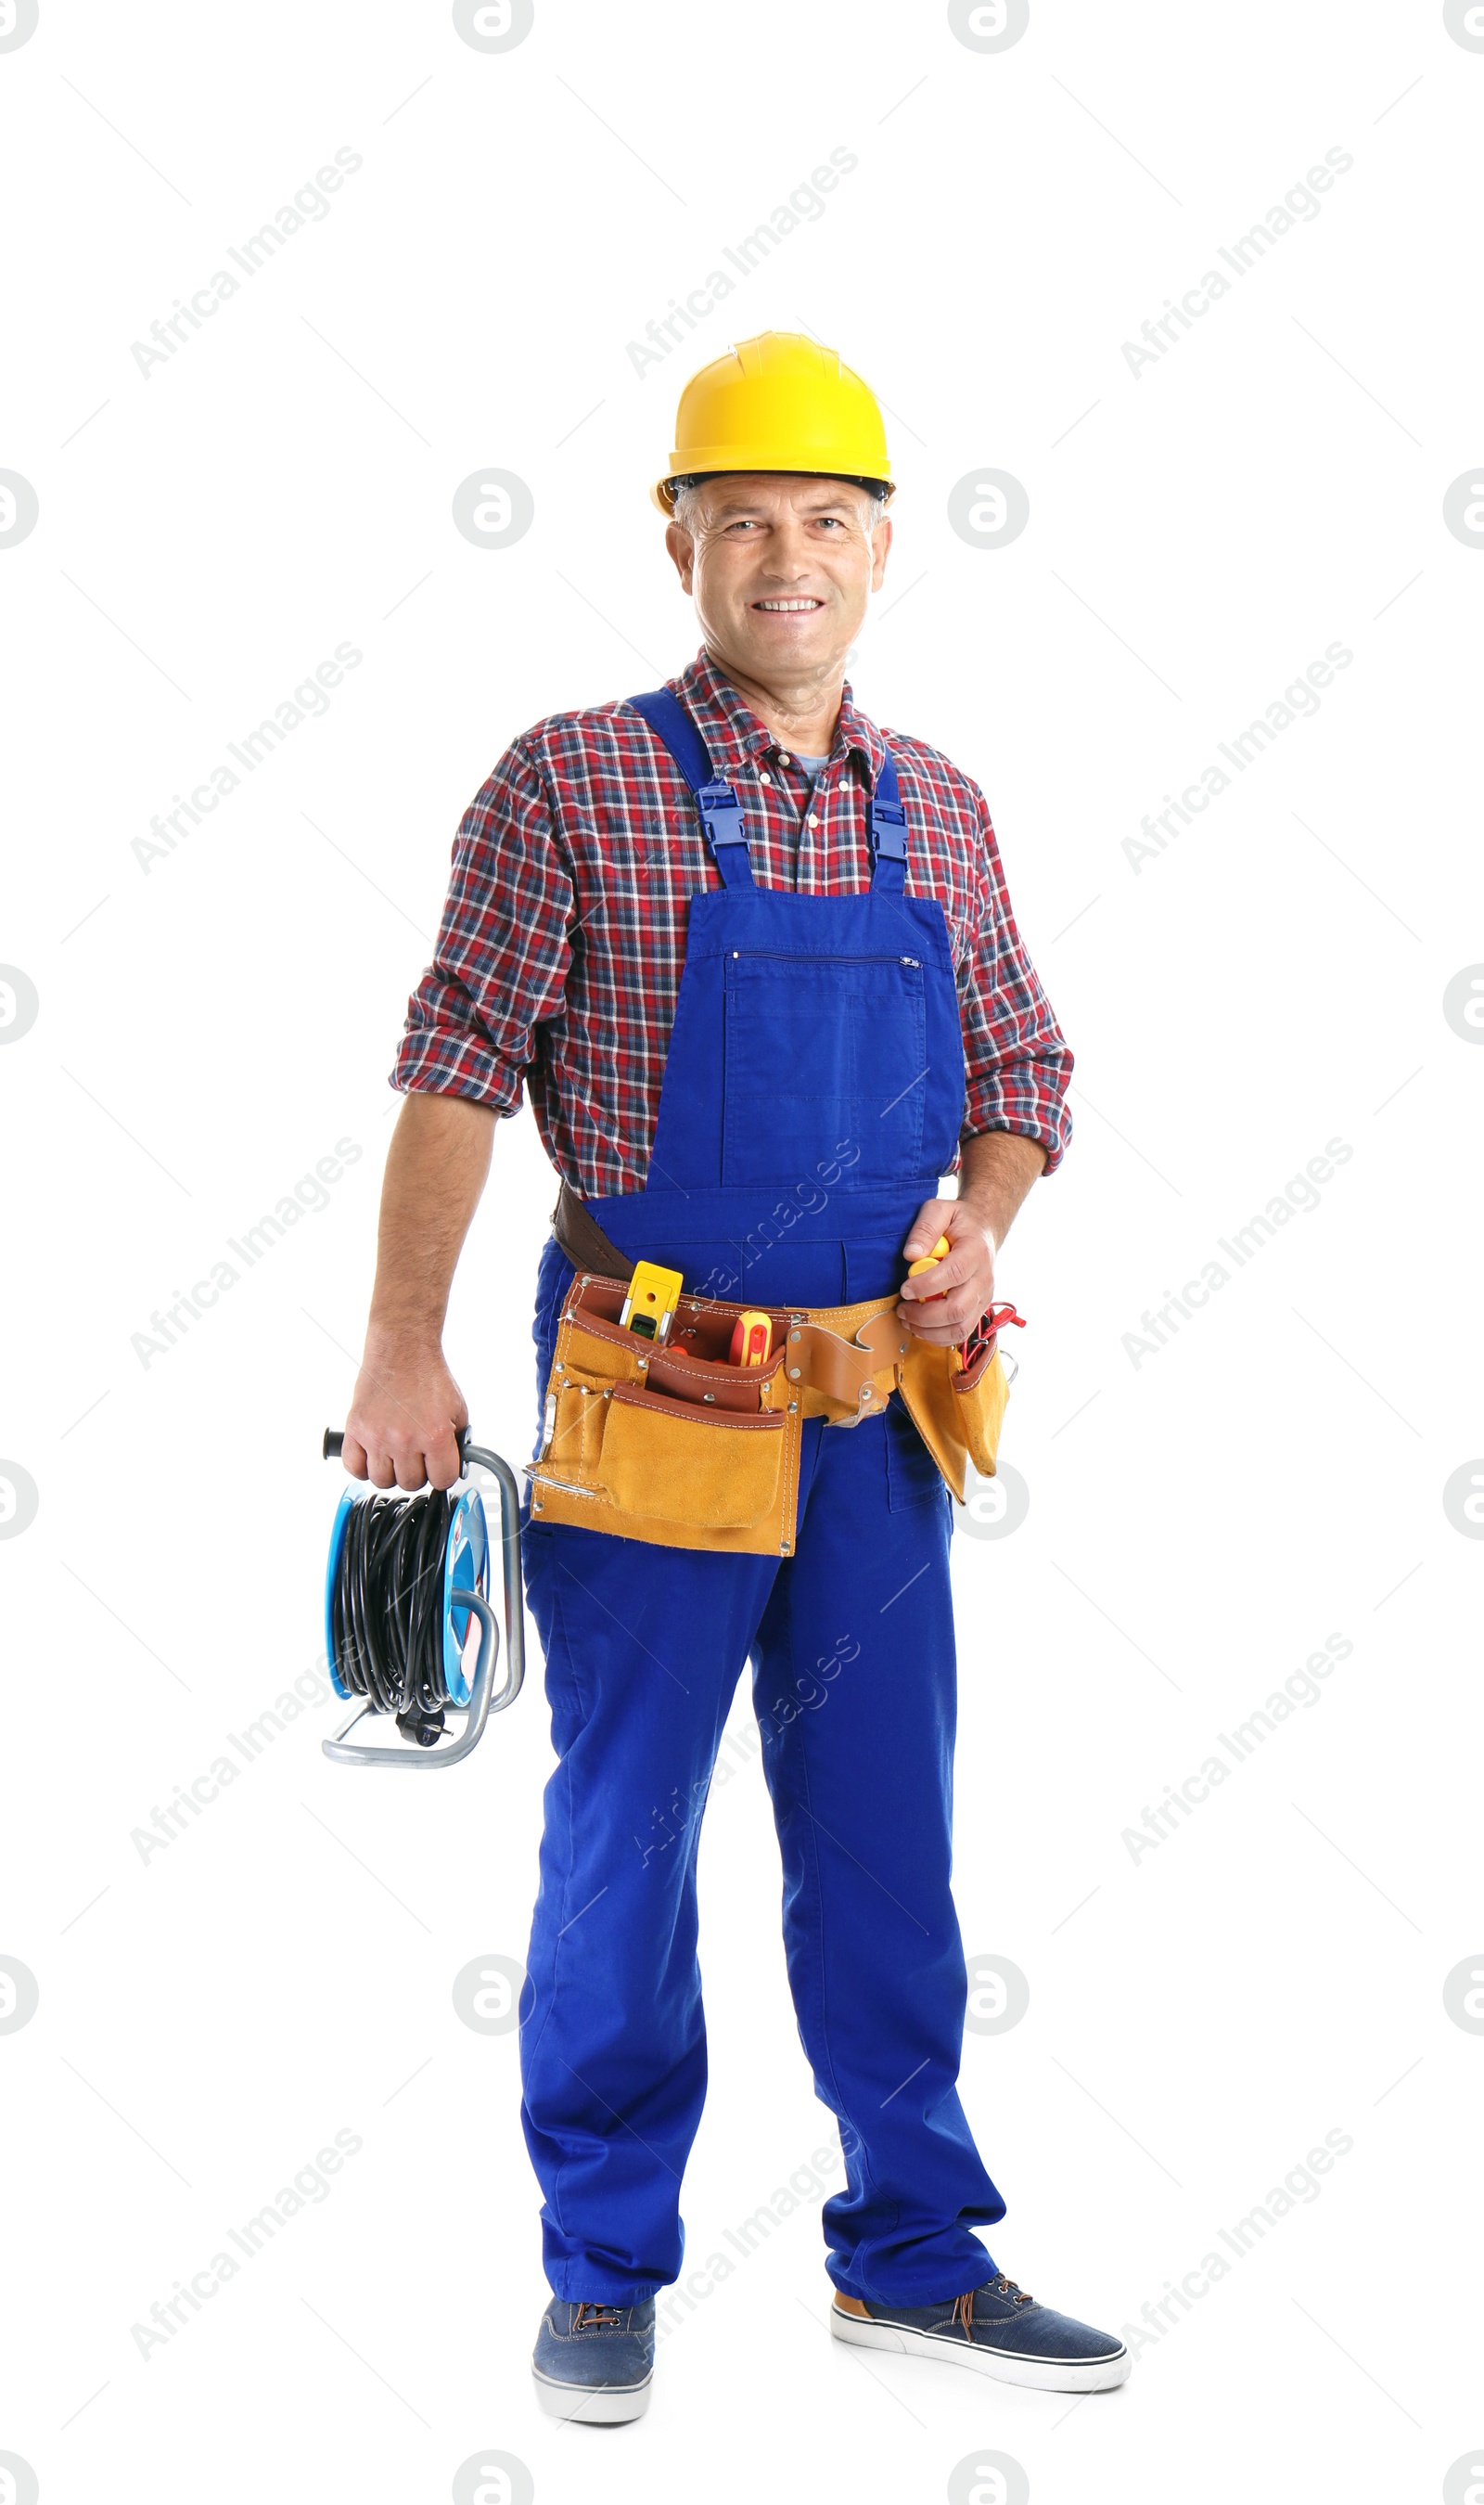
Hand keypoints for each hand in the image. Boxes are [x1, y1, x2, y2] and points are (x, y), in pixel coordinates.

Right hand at [341, 1337, 468, 1490]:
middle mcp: (404, 1439)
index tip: (439, 1469)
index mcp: (434, 1435)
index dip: (443, 1475)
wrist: (402, 1352)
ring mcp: (377, 1436)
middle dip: (417, 1472)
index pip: (442, 1480)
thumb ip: (458, 1441)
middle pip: (410, 1483)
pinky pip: (354, 1467)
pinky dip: (362, 1467)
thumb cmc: (427, 1377)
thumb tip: (455, 1465)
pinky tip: (373, 1455)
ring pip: (382, 1481)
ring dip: (390, 1472)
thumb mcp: (457, 1410)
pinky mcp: (356, 1429)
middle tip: (417, 1457)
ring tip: (395, 1455)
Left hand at [896, 1198, 995, 1346]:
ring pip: (959, 1328)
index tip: (904, 1290)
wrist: (983, 1231)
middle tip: (901, 1308)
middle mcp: (984, 1279)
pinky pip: (960, 1333)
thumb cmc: (958, 1222)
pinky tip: (919, 1326)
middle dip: (924, 1315)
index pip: (954, 1274)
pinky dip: (937, 1337)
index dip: (927, 1286)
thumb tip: (911, 1255)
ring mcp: (983, 1297)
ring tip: (906, 1318)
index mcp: (975, 1251)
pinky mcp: (978, 1310)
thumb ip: (925, 1228)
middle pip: (958, 1309)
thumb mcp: (940, 1210)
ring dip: (928, 1330)